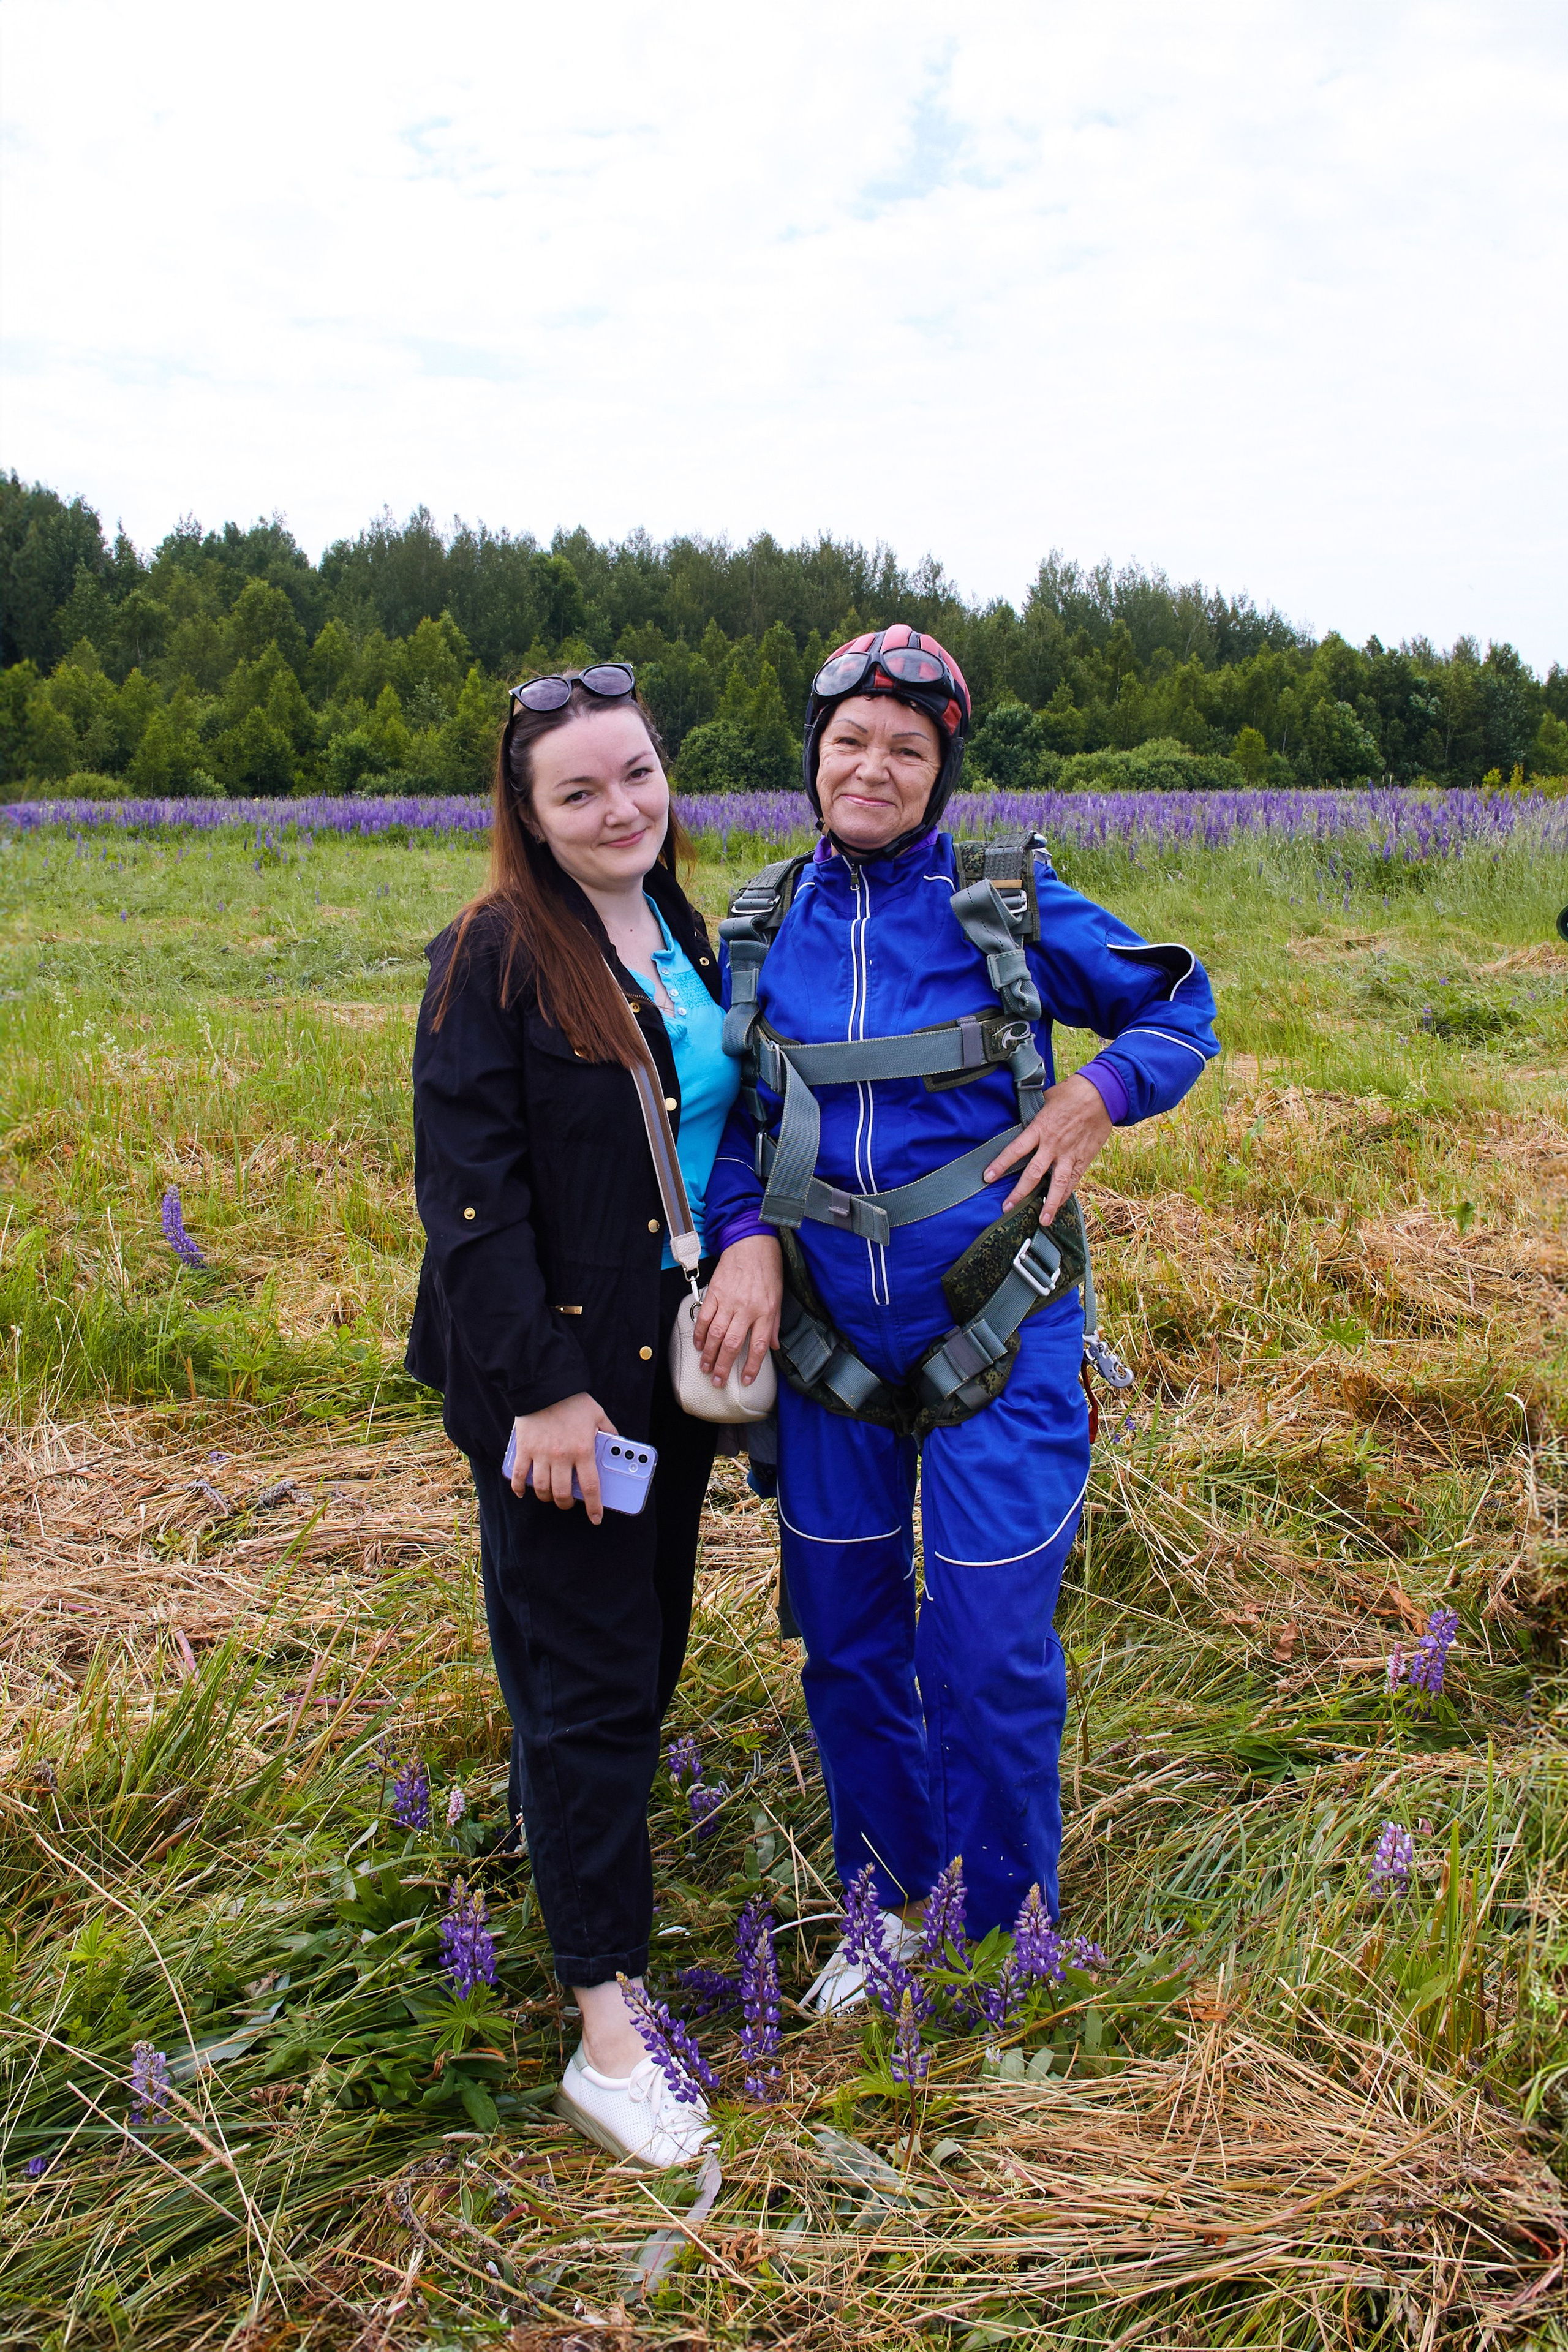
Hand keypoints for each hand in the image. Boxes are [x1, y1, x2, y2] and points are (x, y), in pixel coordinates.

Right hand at [509, 1393, 617, 1523]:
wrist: (545, 1386)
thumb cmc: (573, 1400)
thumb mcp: (598, 1414)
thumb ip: (608, 1432)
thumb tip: (615, 1444)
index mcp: (583, 1450)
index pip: (590, 1487)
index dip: (594, 1507)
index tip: (596, 1518)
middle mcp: (562, 1456)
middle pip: (563, 1494)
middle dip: (566, 1504)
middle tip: (568, 1503)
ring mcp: (541, 1454)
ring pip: (542, 1489)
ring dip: (547, 1497)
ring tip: (551, 1496)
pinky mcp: (524, 1450)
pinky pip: (519, 1476)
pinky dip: (519, 1488)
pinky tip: (523, 1492)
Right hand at [693, 1235, 782, 1388]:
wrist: (751, 1242)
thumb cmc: (768, 1268)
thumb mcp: (778, 1297)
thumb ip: (774, 1324)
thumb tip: (773, 1346)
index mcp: (766, 1312)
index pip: (758, 1346)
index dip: (752, 1367)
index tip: (746, 1380)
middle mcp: (747, 1309)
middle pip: (733, 1345)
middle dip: (724, 1366)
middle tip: (718, 1380)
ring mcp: (728, 1301)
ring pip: (716, 1334)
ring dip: (709, 1354)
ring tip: (706, 1367)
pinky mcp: (714, 1293)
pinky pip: (705, 1318)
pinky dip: (700, 1334)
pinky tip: (699, 1345)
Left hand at [983, 1071, 1112, 1222]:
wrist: (1102, 1094)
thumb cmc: (1071, 1093)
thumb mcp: (1045, 1099)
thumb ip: (1032, 1114)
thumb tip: (1018, 1116)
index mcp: (1040, 1128)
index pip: (1015, 1150)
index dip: (1001, 1165)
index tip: (987, 1177)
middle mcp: (1053, 1145)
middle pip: (1033, 1173)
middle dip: (1019, 1192)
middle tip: (1007, 1208)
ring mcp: (1070, 1154)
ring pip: (1057, 1183)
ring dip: (1049, 1203)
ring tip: (1042, 1220)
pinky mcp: (1084, 1158)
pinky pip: (1073, 1180)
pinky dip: (1066, 1194)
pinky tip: (1058, 1205)